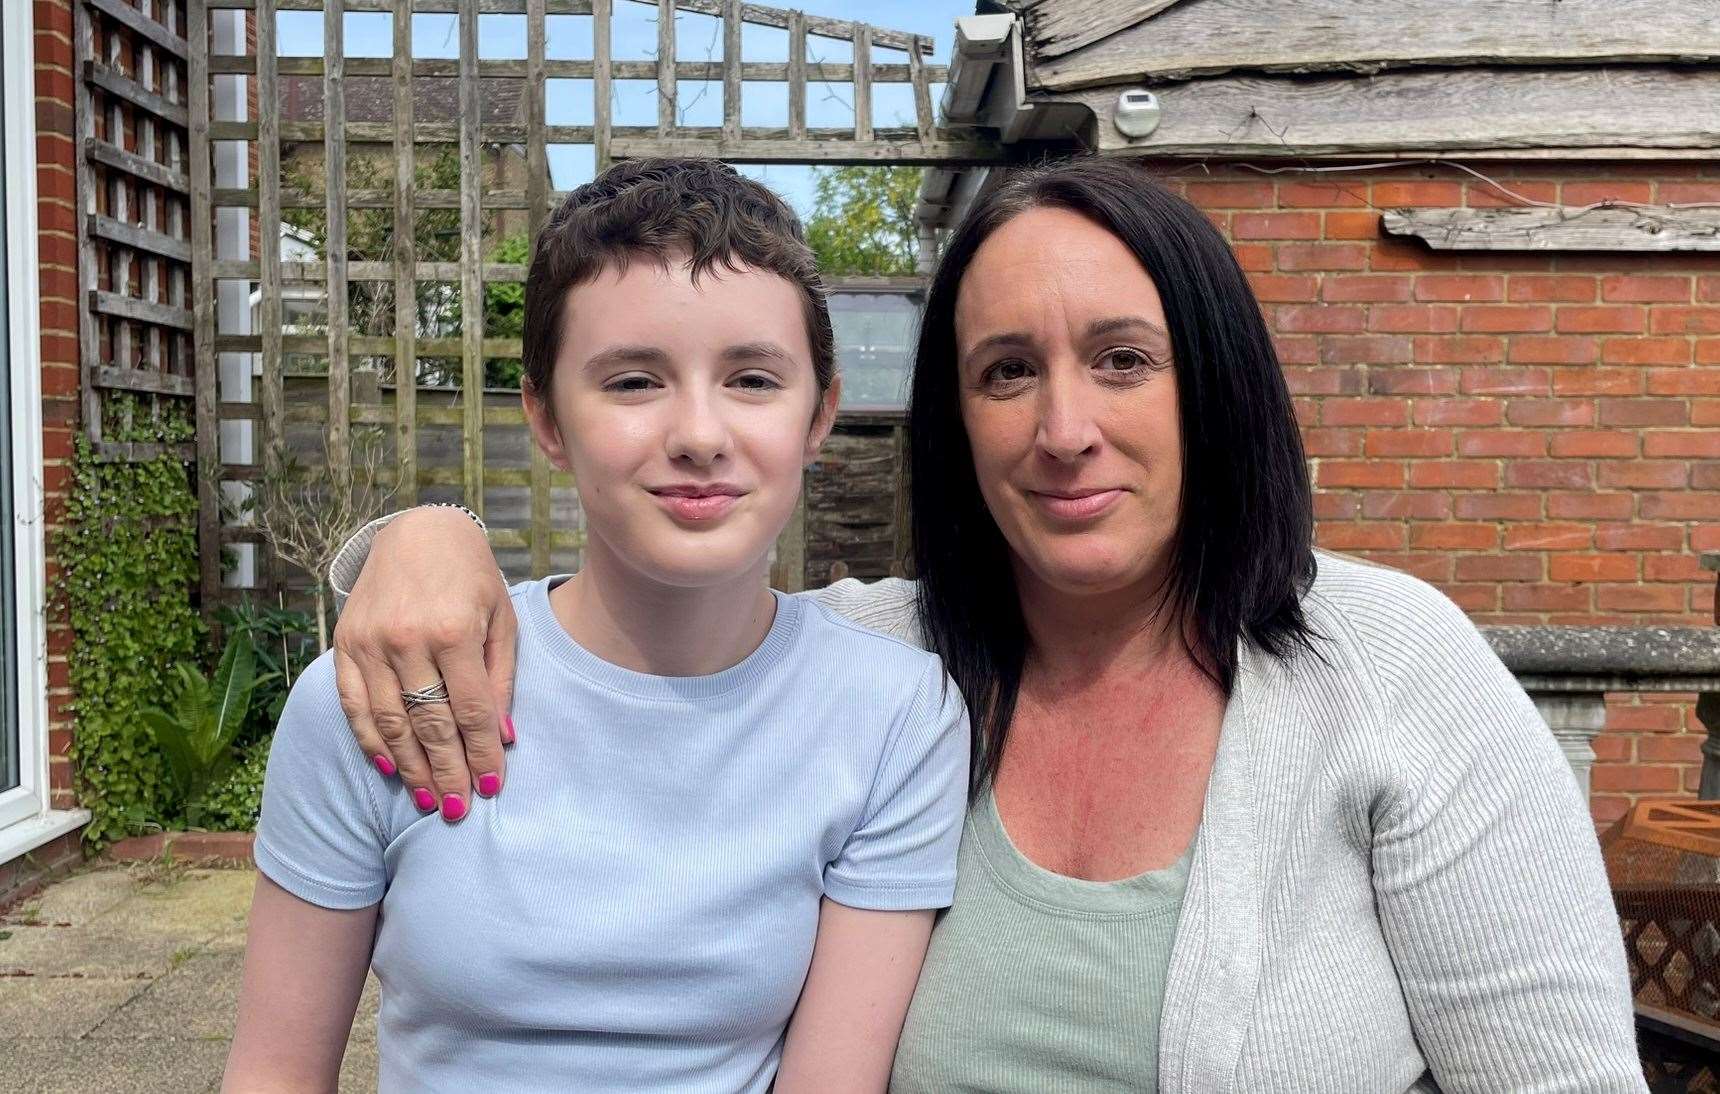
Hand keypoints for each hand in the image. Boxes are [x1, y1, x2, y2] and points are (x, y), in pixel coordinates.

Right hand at [331, 506, 516, 819]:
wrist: (417, 532)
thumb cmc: (471, 578)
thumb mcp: (501, 619)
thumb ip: (501, 679)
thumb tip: (504, 738)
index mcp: (453, 631)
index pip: (471, 711)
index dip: (482, 755)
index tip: (493, 788)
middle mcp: (407, 639)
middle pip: (430, 725)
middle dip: (447, 773)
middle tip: (460, 810)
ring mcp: (370, 642)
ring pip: (390, 723)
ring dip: (410, 768)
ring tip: (429, 799)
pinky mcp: (345, 643)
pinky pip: (355, 704)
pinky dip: (370, 740)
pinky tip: (389, 767)